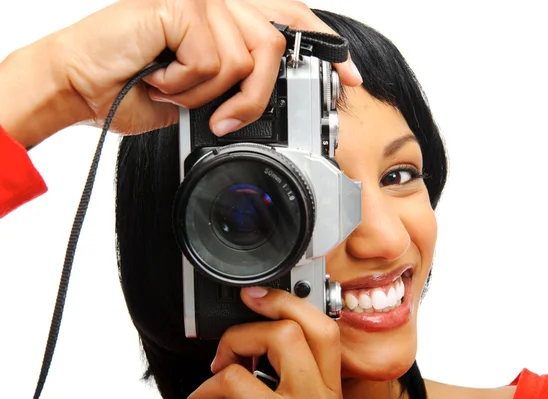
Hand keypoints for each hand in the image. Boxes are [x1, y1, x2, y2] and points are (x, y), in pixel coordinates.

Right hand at [0, 0, 361, 146]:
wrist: (79, 86)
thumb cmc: (133, 88)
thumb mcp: (202, 94)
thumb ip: (240, 85)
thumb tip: (273, 99)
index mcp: (227, 17)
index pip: (292, 20)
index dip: (326, 46)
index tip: (350, 75)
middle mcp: (219, 0)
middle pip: (277, 43)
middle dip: (253, 94)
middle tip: (222, 119)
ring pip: (248, 57)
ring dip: (210, 94)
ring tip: (175, 93)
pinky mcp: (181, 5)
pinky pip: (213, 61)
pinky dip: (187, 86)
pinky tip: (160, 79)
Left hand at [188, 286, 341, 397]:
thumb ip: (293, 375)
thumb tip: (258, 345)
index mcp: (329, 387)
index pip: (325, 328)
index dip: (289, 302)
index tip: (257, 294)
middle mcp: (319, 394)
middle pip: (297, 325)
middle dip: (254, 325)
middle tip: (232, 343)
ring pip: (274, 338)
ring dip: (233, 346)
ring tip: (217, 370)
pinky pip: (233, 380)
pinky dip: (206, 386)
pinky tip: (201, 396)